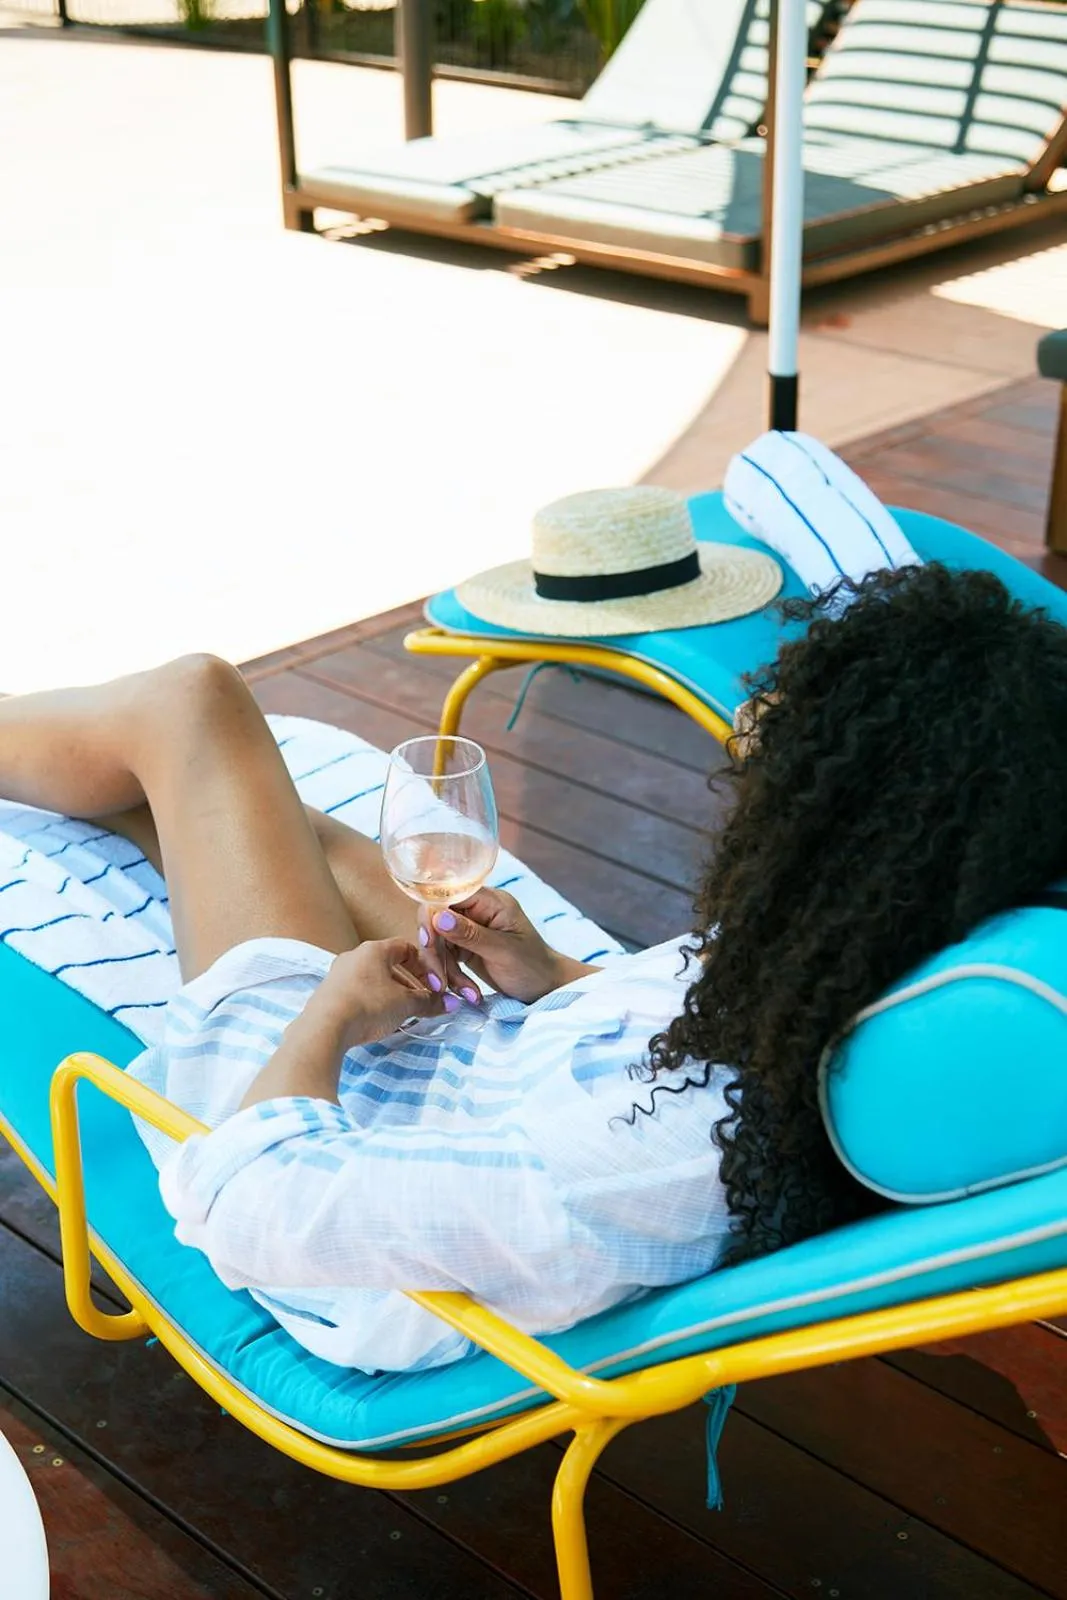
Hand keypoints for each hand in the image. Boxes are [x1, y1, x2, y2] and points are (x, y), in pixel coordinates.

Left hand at [239, 938, 448, 1111]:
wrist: (324, 1028)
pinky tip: (379, 1020)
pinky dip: (373, 1001)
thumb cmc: (368, 1006)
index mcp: (374, 949)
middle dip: (410, 982)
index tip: (435, 984)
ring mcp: (338, 974)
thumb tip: (452, 1003)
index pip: (406, 948)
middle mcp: (354, 956)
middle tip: (423, 1000)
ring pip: (373, 979)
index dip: (425, 965)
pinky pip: (358, 991)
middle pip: (389, 964)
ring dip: (392, 993)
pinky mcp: (328, 993)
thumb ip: (429, 1002)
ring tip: (403, 1013)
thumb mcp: (405, 1004)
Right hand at [426, 888, 596, 1004]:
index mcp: (490, 901)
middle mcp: (476, 910)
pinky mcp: (464, 947)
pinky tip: (469, 993)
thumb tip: (438, 917)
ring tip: (467, 993)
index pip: (448, 894)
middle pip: (436, 919)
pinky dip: (451, 976)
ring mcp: (469, 928)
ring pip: (437, 941)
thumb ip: (470, 934)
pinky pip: (445, 956)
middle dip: (435, 951)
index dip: (433, 915)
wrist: (545, 988)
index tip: (429, 942)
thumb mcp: (503, 951)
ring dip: (445, 969)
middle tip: (439, 981)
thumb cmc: (533, 966)